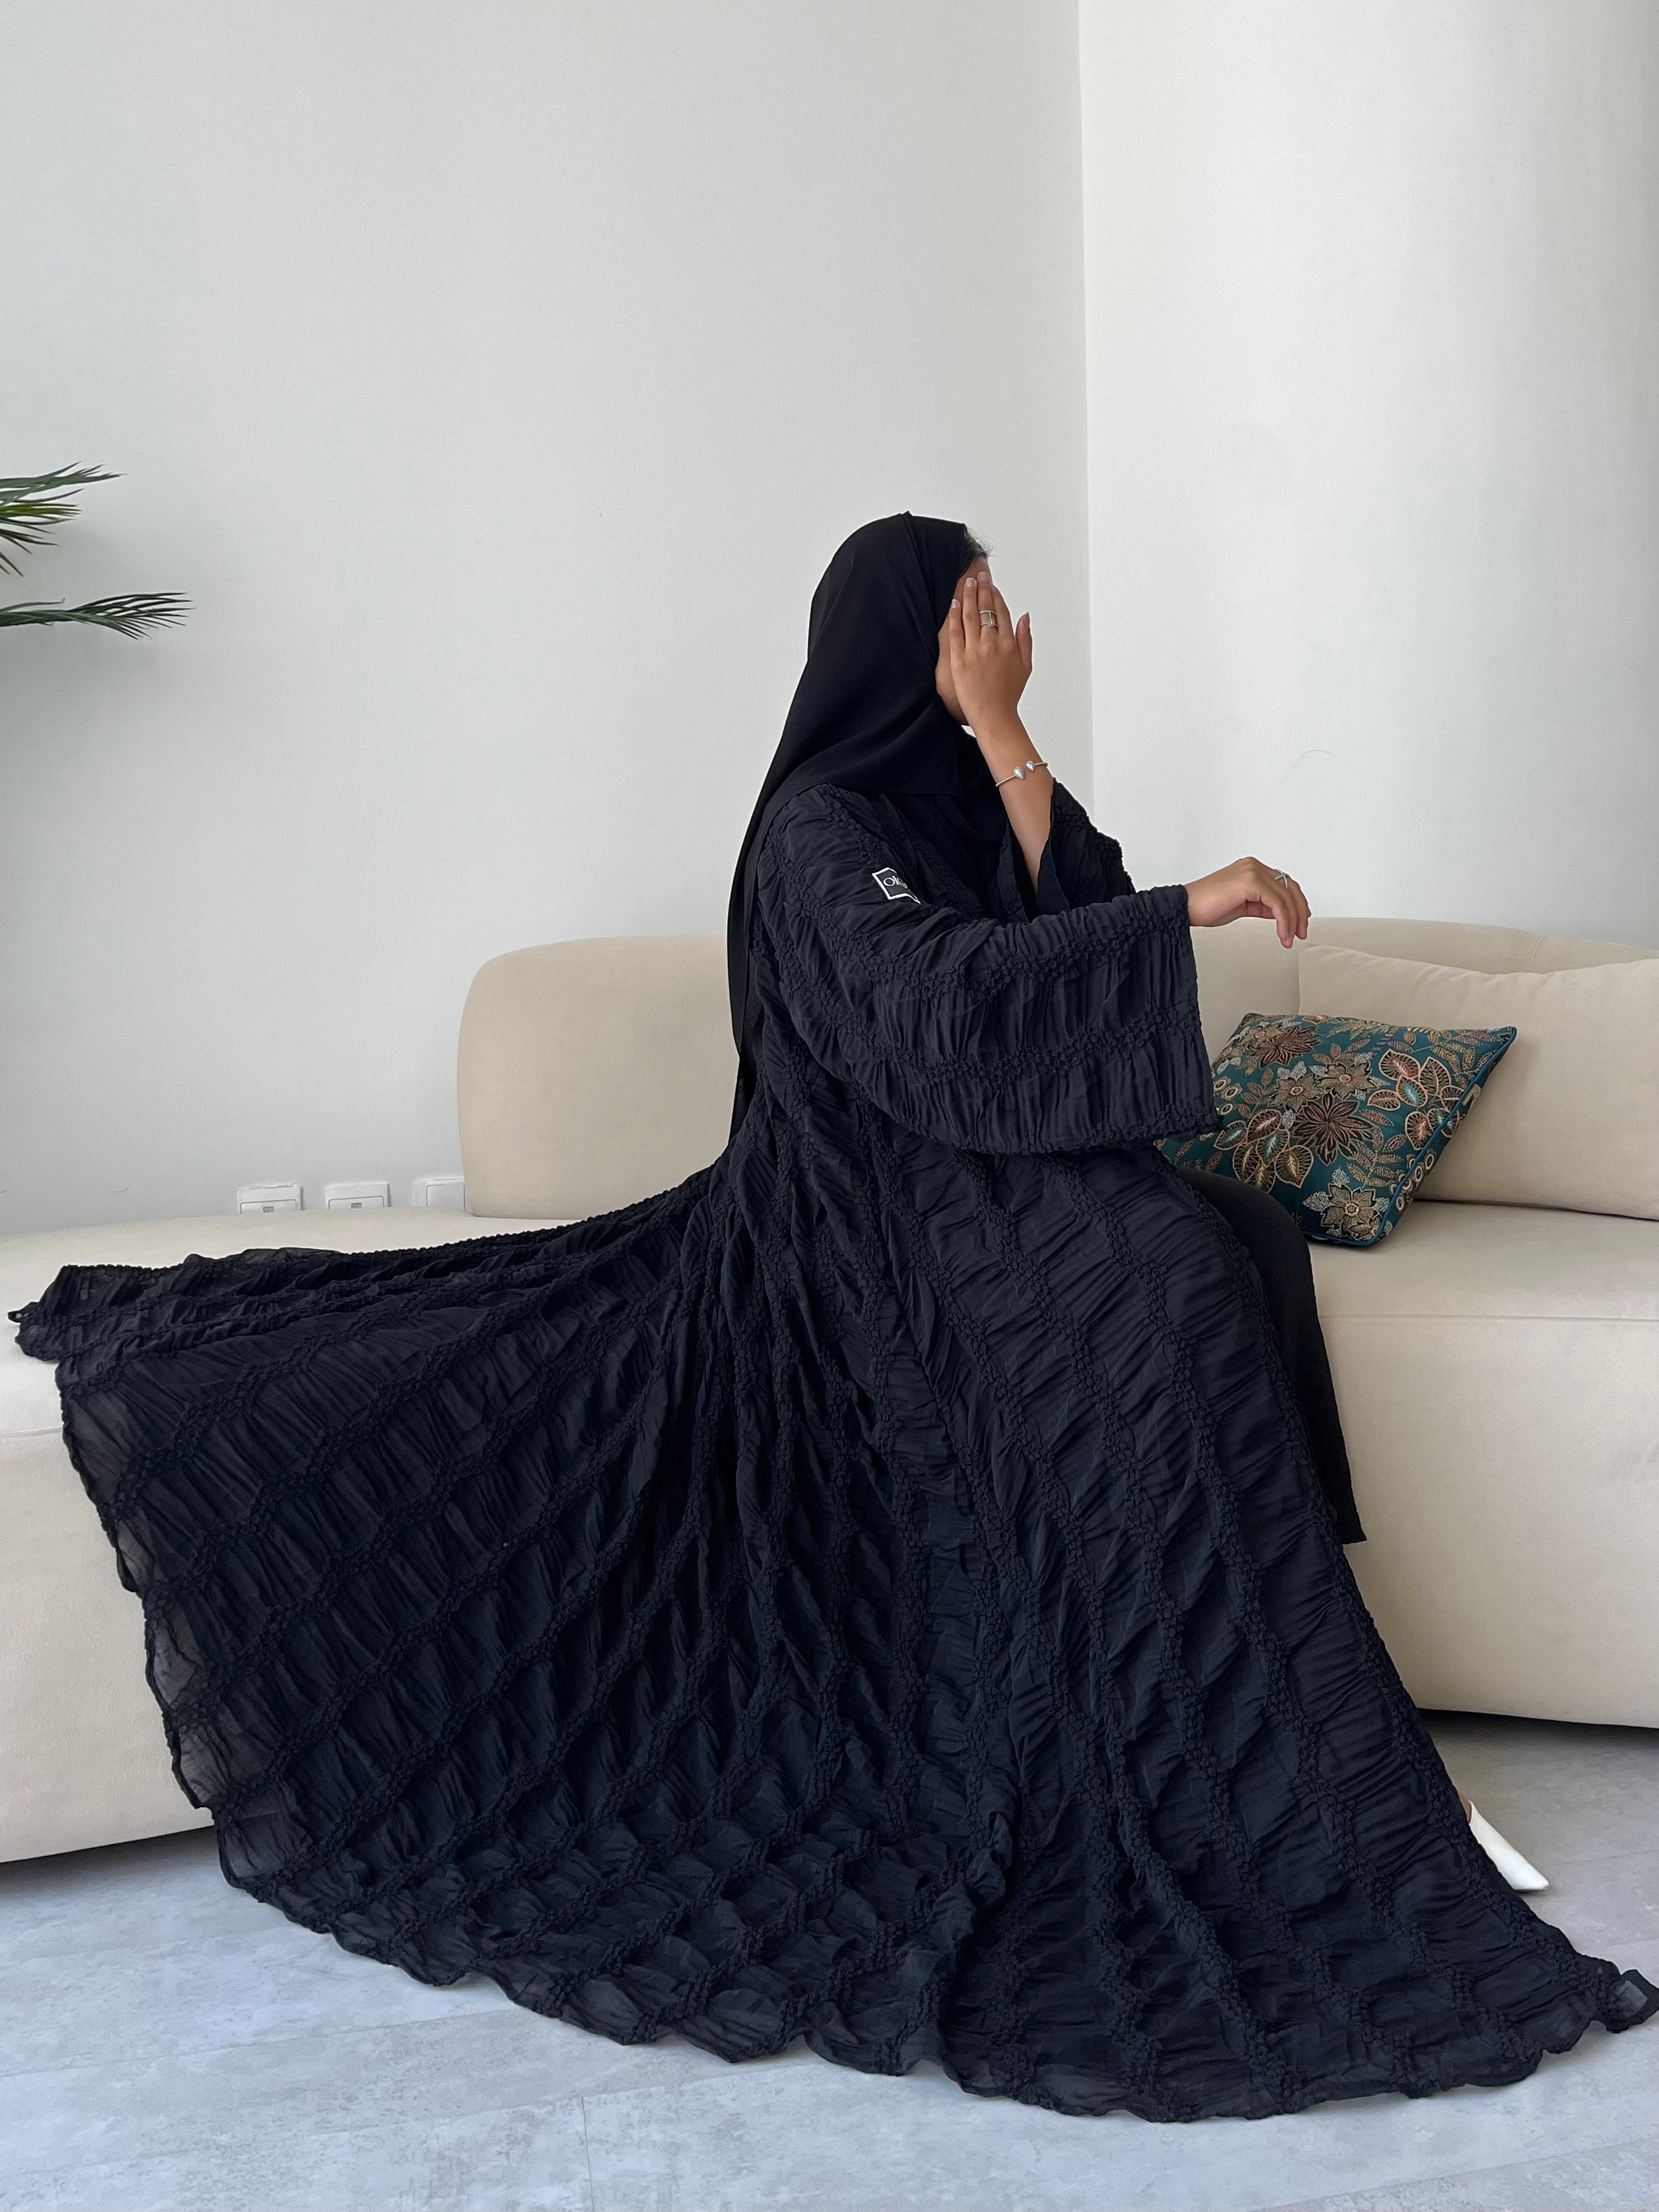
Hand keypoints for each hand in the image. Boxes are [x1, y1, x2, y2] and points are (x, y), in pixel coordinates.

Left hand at [945, 571, 1031, 739]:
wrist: (993, 716)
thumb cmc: (1009, 694)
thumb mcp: (1026, 665)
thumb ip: (1026, 638)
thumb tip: (1025, 616)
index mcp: (1009, 644)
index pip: (1002, 611)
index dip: (996, 596)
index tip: (992, 585)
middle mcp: (992, 644)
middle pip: (986, 609)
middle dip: (982, 588)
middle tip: (979, 575)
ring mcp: (974, 651)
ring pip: (970, 616)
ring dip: (968, 596)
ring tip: (966, 583)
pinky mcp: (959, 660)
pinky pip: (955, 632)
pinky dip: (955, 616)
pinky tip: (954, 604)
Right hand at [1183, 857, 1310, 948]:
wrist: (1186, 907)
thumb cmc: (1205, 907)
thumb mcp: (1242, 905)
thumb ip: (1262, 904)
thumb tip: (1280, 913)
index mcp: (1252, 869)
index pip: (1284, 883)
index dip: (1296, 904)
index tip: (1299, 922)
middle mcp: (1254, 866)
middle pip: (1290, 888)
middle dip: (1299, 913)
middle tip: (1300, 932)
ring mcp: (1252, 871)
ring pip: (1286, 896)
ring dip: (1292, 921)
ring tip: (1289, 938)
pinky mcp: (1250, 881)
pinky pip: (1277, 903)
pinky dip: (1283, 921)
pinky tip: (1282, 933)